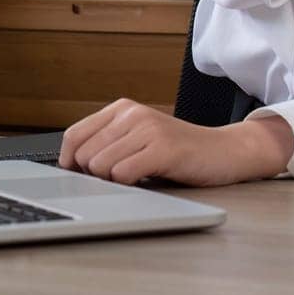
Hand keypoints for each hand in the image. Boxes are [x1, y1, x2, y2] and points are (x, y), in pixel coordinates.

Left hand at [58, 98, 293, 186]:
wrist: (223, 151)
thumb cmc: (178, 151)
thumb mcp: (138, 139)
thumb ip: (108, 144)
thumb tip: (70, 166)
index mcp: (121, 109)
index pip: (73, 136)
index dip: (69, 162)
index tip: (80, 177)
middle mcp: (131, 113)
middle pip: (83, 154)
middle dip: (94, 175)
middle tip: (120, 178)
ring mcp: (148, 129)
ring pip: (100, 166)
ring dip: (113, 181)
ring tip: (137, 176)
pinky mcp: (163, 148)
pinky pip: (123, 174)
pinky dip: (129, 185)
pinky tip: (147, 179)